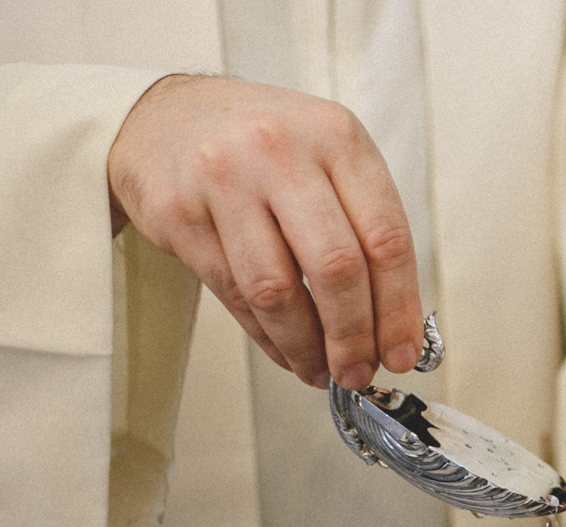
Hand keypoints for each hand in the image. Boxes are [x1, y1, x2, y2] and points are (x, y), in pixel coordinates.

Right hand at [108, 75, 423, 390]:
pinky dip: (267, 336)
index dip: (398, 310)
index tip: (401, 353)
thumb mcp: (327, 159)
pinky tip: (286, 350)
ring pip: (278, 291)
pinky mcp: (178, 213)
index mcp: (337, 137)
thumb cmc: (262, 146)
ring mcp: (223, 179)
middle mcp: (281, 151)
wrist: (164, 114)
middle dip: (354, 337)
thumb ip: (365, 228)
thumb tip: (394, 326)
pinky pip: (234, 294)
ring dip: (306, 346)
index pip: (386, 238)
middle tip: (359, 372)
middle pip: (336, 268)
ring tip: (321, 369)